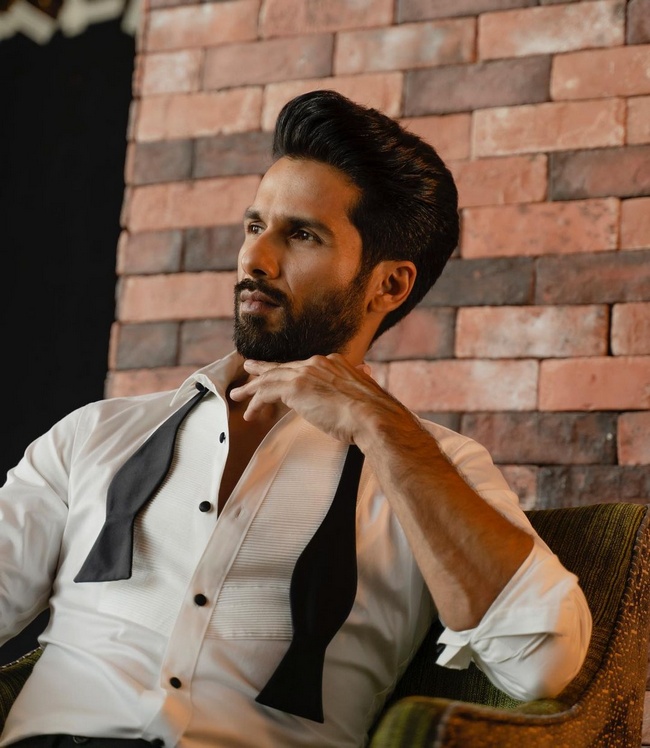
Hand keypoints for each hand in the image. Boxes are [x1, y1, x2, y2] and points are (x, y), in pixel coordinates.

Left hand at [229, 354, 401, 444]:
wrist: (374, 417)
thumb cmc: (373, 414)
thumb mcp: (365, 394)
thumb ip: (360, 384)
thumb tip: (366, 373)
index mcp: (334, 364)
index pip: (304, 367)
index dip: (289, 373)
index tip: (282, 377)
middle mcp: (318, 363)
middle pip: (284, 367)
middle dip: (265, 370)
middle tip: (250, 369)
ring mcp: (305, 373)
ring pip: (270, 378)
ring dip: (252, 388)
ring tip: (238, 395)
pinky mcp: (295, 387)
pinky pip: (266, 392)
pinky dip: (255, 401)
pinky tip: (249, 412)